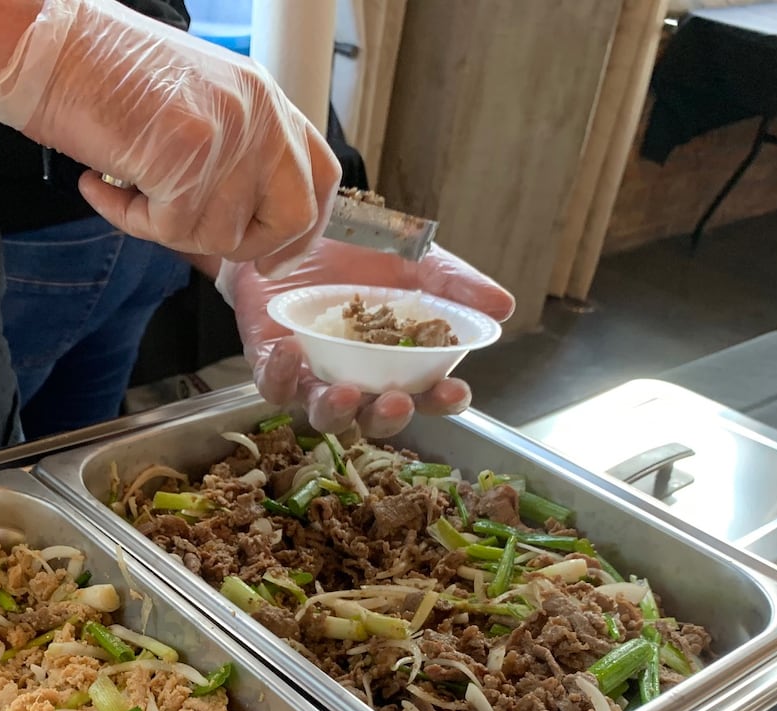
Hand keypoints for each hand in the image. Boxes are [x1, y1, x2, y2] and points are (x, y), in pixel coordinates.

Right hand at [0, 0, 340, 272]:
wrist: (51, 44)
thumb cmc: (103, 72)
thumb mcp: (194, 104)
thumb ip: (232, 153)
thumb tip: (240, 220)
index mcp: (264, 97)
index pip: (320, 174)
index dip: (306, 229)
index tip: (277, 259)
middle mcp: (257, 113)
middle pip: (290, 219)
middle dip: (243, 248)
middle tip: (192, 237)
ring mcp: (226, 136)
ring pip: (218, 235)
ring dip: (164, 227)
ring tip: (126, 183)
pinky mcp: (186, 159)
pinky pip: (166, 229)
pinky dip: (126, 218)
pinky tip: (102, 183)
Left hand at [227, 241, 514, 436]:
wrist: (302, 226)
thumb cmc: (365, 252)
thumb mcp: (419, 261)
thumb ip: (457, 285)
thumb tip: (503, 306)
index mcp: (401, 364)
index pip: (429, 396)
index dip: (444, 401)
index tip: (454, 390)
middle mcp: (360, 380)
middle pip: (376, 418)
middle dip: (389, 417)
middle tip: (397, 401)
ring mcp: (315, 376)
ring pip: (325, 414)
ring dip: (337, 410)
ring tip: (346, 392)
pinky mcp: (272, 364)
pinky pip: (275, 384)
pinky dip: (282, 374)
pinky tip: (291, 350)